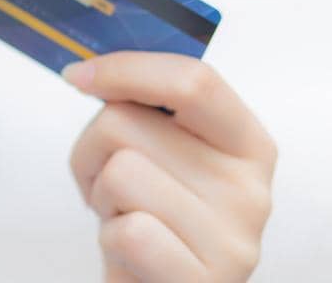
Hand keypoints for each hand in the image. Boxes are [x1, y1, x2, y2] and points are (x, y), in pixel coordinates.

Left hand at [63, 52, 276, 282]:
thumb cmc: (155, 223)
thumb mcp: (165, 159)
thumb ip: (149, 113)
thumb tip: (91, 72)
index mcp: (248, 145)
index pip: (194, 82)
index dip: (126, 69)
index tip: (79, 76)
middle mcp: (252, 190)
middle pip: (128, 123)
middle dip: (93, 150)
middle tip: (110, 186)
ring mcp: (233, 240)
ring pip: (120, 172)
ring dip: (100, 196)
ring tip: (124, 218)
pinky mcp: (204, 281)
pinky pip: (128, 232)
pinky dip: (111, 238)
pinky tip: (131, 252)